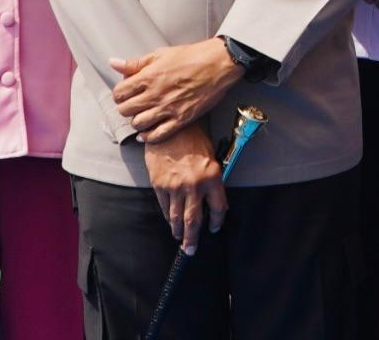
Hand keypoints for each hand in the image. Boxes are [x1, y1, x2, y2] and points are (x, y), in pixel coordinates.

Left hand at [111, 39, 243, 142]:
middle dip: (126, 108)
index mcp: (148, 77)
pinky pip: (157, 135)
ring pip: (138, 124)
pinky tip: (147, 132)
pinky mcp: (180, 119)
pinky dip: (148, 136)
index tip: (125, 93)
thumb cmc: (191, 57)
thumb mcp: (160, 54)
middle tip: (133, 105)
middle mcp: (155, 95)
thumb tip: (113, 63)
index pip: (119, 93)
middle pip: (125, 111)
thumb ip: (135, 63)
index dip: (119, 94)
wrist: (218, 65)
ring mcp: (167, 109)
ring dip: (136, 121)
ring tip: (141, 116)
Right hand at [145, 128, 226, 253]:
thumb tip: (210, 200)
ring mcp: (175, 186)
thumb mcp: (211, 157)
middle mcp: (194, 185)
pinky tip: (169, 221)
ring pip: (176, 217)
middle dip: (193, 238)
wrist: (169, 128)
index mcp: (212, 177)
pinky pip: (164, 206)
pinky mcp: (160, 185)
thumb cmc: (192, 139)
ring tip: (179, 238)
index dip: (216, 222)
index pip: (218, 208)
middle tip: (191, 250)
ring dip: (178, 231)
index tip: (214, 228)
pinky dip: (167, 216)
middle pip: (194, 220)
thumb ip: (211, 180)